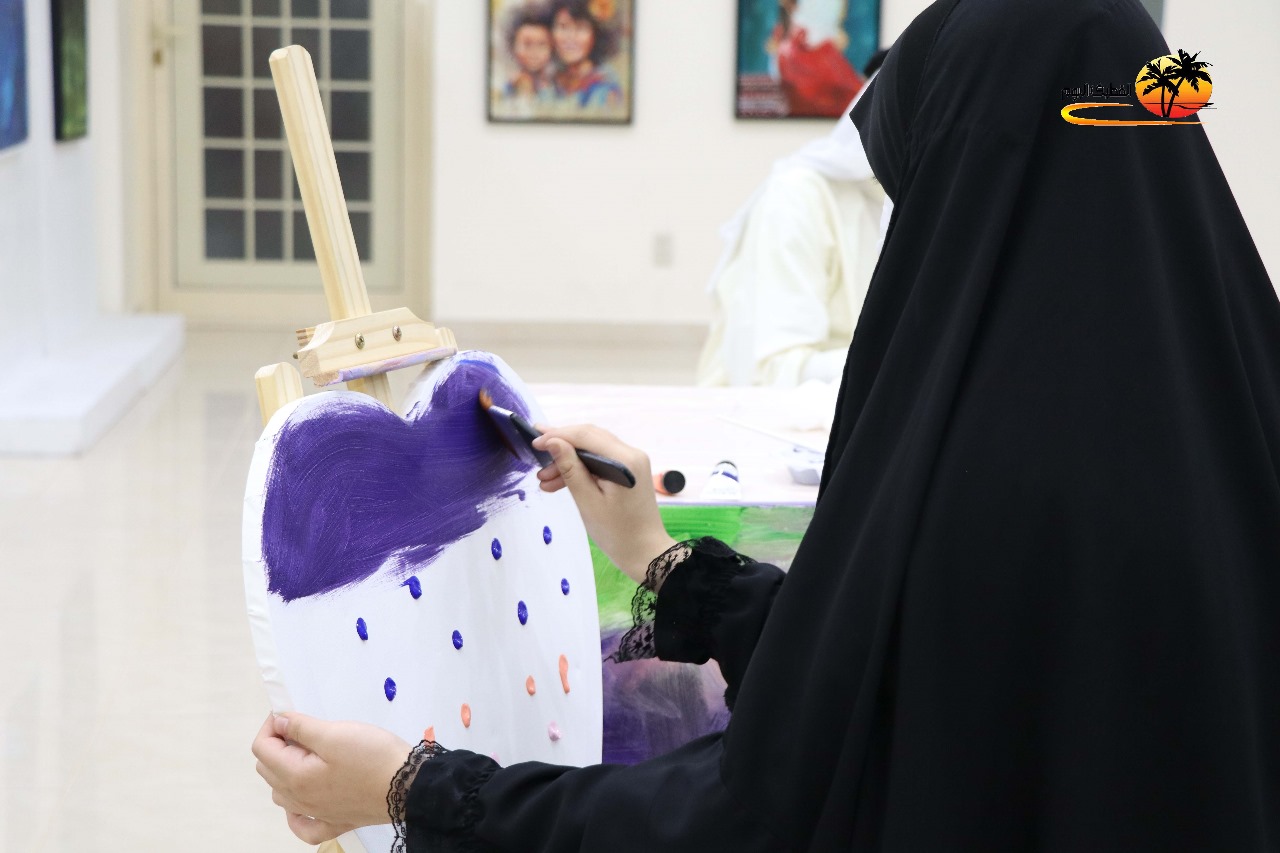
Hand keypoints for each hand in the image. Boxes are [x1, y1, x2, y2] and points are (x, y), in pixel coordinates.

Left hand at [252, 712, 411, 842]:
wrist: (409, 786)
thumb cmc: (373, 757)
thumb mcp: (336, 733)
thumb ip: (301, 728)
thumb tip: (277, 723)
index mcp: (295, 777)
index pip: (262, 748)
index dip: (272, 724)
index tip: (290, 712)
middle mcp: (300, 800)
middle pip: (268, 770)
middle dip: (278, 744)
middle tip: (304, 728)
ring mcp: (317, 814)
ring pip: (281, 794)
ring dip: (284, 771)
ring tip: (309, 753)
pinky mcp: (337, 822)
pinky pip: (303, 824)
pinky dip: (295, 812)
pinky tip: (303, 800)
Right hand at [532, 424, 676, 584]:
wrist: (644, 552)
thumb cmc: (617, 532)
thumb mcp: (588, 501)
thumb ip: (570, 468)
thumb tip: (552, 441)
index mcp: (624, 460)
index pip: (585, 435)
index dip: (557, 435)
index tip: (534, 441)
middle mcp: (631, 454)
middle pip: (589, 438)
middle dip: (561, 446)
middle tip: (535, 454)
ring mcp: (631, 462)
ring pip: (592, 451)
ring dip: (567, 461)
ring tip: (543, 479)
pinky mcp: (627, 471)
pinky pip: (599, 462)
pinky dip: (580, 470)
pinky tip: (557, 483)